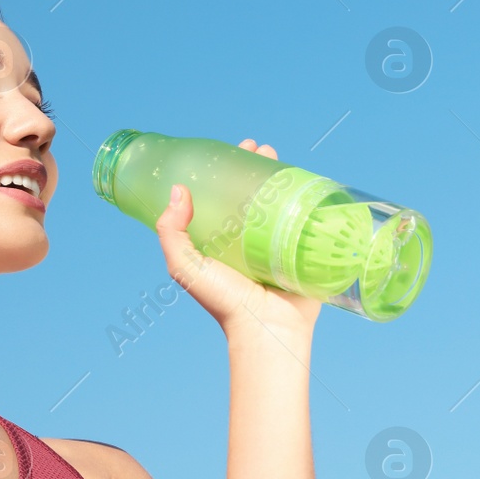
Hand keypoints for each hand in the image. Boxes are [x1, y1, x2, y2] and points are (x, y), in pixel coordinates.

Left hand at [153, 139, 322, 341]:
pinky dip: (307, 198)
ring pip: (281, 201)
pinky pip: (306, 218)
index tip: (235, 149)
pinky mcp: (303, 251)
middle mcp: (250, 239)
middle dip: (257, 167)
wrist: (267, 329)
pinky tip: (307, 180)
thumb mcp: (185, 266)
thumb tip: (178, 190)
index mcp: (223, 241)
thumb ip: (171, 232)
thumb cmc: (224, 302)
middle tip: (261, 148)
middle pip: (255, 192)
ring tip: (280, 157)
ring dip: (282, 175)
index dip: (228, 170)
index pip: (225, 195)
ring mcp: (279, 244)